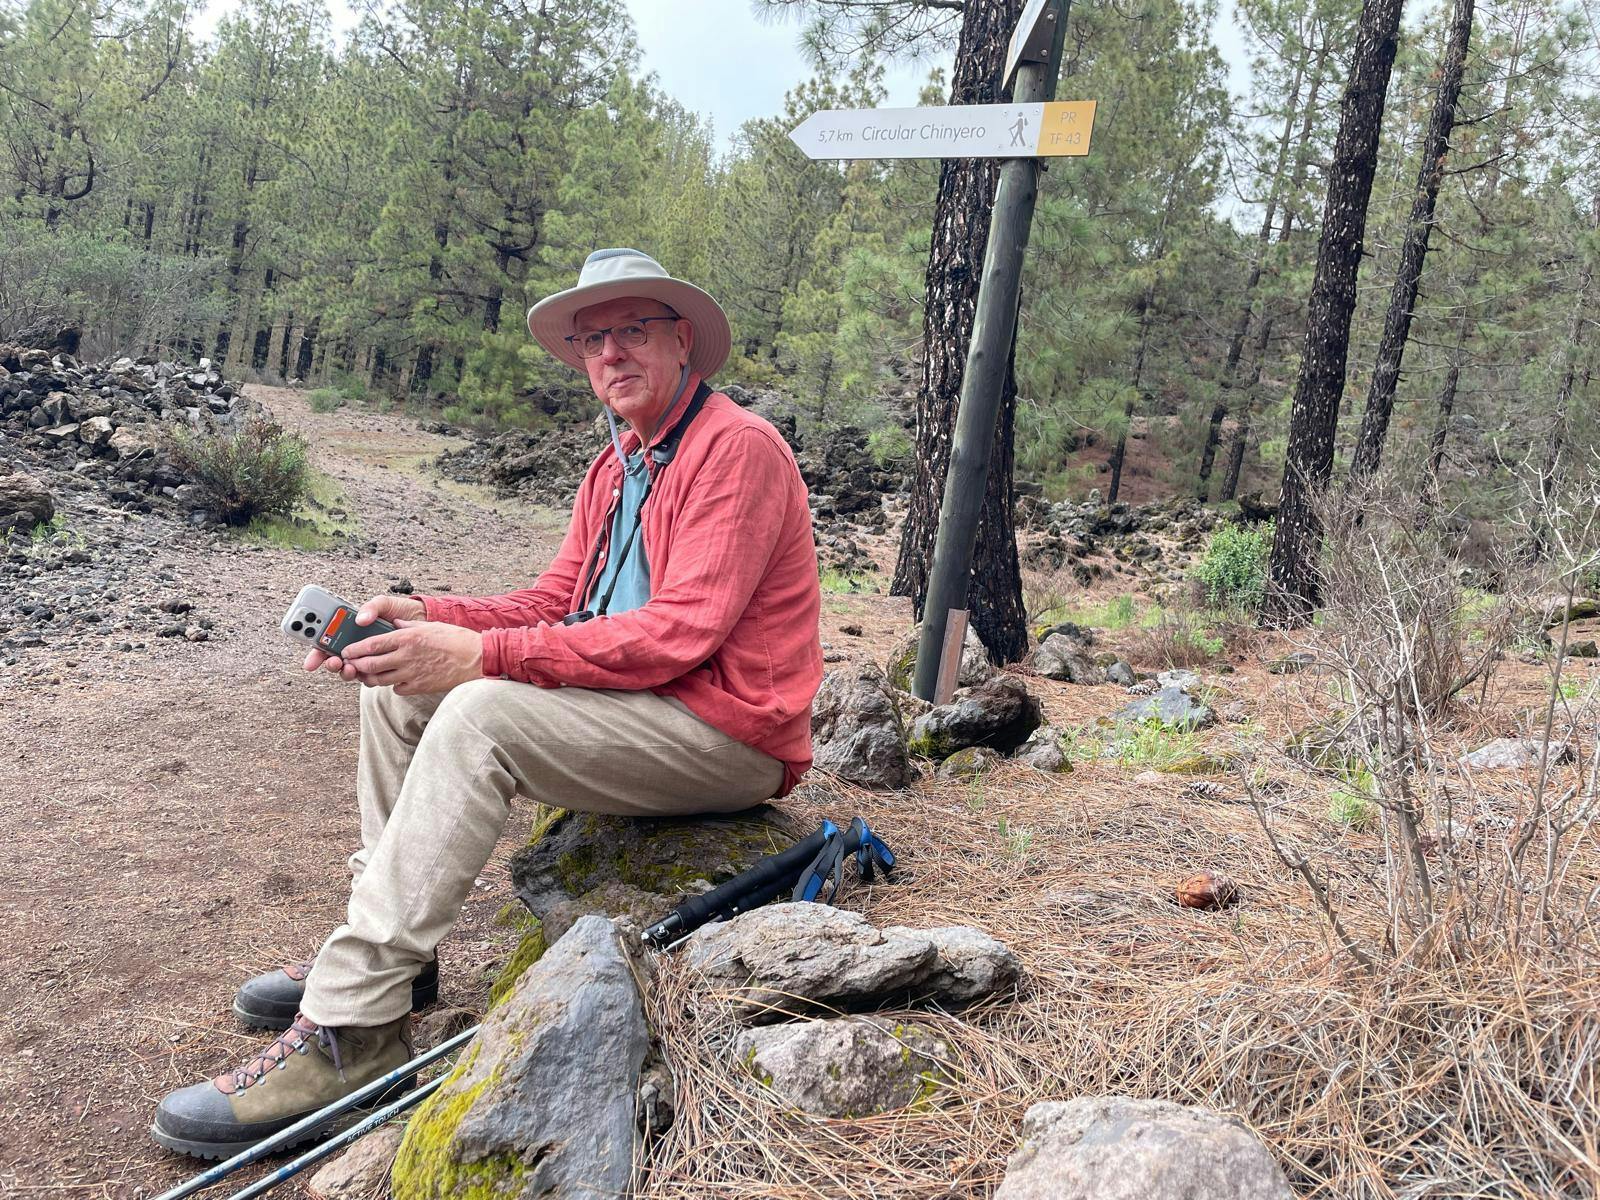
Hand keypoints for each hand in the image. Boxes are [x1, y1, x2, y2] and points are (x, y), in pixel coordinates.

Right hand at [303, 594, 427, 677]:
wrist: (424, 622)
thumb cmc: (401, 611)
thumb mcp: (385, 604)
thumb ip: (372, 607)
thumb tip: (360, 619)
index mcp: (350, 629)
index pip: (327, 642)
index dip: (316, 652)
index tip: (312, 661)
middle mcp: (355, 645)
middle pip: (334, 659)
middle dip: (329, 663)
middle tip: (333, 662)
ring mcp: (367, 657)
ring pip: (349, 670)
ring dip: (345, 672)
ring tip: (350, 668)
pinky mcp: (382, 667)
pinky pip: (369, 676)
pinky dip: (365, 677)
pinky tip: (367, 674)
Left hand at [335, 620, 483, 695]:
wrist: (476, 659)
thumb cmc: (455, 639)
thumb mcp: (430, 626)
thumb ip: (408, 627)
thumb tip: (393, 626)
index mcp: (407, 638)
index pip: (371, 645)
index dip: (354, 650)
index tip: (346, 651)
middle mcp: (406, 657)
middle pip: (370, 665)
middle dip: (355, 665)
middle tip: (350, 664)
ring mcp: (412, 674)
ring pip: (379, 680)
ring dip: (369, 677)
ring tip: (366, 674)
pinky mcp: (419, 687)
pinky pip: (397, 689)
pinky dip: (392, 685)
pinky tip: (395, 679)